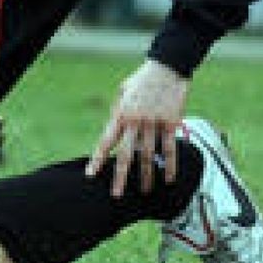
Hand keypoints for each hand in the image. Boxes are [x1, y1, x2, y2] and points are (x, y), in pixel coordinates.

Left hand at [86, 58, 189, 196]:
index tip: (91, 175)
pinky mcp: (171, 123)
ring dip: (147, 176)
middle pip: (126, 154)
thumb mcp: (122, 92)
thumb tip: (112, 132)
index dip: (98, 159)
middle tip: (117, 194)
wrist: (167, 67)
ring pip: (148, 155)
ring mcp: (153, 123)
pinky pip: (169, 149)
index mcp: (120, 114)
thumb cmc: (142, 80)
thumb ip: (117, 113)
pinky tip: (169, 179)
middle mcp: (135, 121)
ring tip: (145, 191)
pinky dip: (169, 165)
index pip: (106, 141)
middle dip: (120, 176)